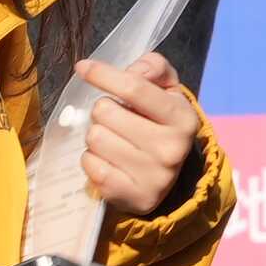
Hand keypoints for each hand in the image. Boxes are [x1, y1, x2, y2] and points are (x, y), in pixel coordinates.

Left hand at [72, 53, 203, 216]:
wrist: (167, 178)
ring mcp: (153, 177)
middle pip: (106, 111)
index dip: (104, 75)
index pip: (134, 88)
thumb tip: (132, 70)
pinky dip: (91, 159)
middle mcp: (171, 149)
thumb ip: (153, 68)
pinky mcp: (133, 197)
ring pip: (95, 137)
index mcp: (182, 118)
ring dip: (96, 135)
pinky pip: (90, 164)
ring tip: (114, 140)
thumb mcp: (167, 91)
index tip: (83, 67)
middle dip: (103, 110)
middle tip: (116, 120)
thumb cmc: (160, 125)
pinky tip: (108, 161)